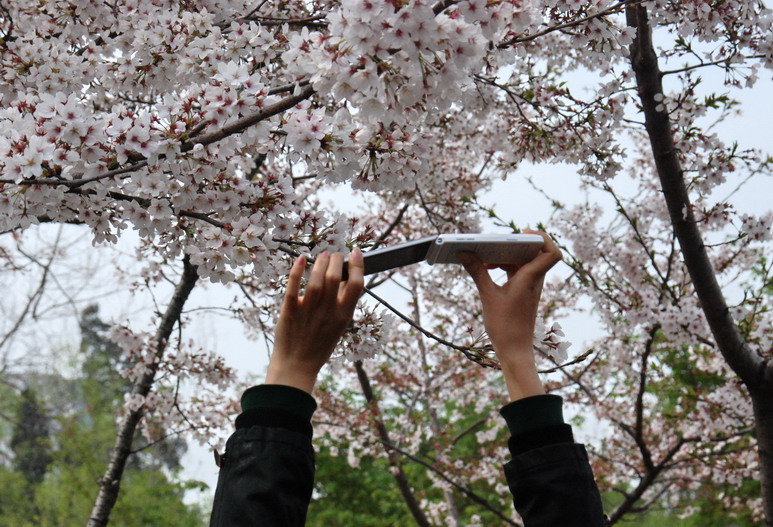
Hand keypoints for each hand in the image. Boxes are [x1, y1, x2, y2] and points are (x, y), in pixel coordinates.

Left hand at [265, 250, 364, 392]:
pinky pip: (293, 288)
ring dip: (320, 263)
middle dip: (336, 260)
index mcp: (343, 316)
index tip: (355, 253)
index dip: (357, 266)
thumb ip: (342, 304)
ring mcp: (308, 311)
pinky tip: (301, 259)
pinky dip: (297, 271)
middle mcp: (328, 312)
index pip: (356, 285)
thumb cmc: (319, 345)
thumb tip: (345, 278)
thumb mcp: (338, 326)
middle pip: (335, 278)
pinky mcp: (290, 311)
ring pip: (316, 280)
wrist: (296, 366)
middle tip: (335, 255)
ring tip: (322, 256)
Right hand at [458, 230, 561, 400]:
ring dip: (506, 255)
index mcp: (531, 278)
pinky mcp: (523, 292)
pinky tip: (487, 269)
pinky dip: (504, 266)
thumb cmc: (505, 326)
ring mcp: (530, 285)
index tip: (523, 233)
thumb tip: (464, 253)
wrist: (514, 350)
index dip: (542, 238)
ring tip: (486, 256)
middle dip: (515, 243)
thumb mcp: (487, 295)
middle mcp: (534, 279)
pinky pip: (517, 271)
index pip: (551, 252)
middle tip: (496, 242)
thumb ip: (477, 272)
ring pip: (523, 261)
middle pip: (534, 251)